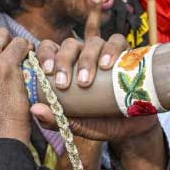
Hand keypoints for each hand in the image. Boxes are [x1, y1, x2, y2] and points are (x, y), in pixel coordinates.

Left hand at [32, 0, 158, 142]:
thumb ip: (57, 119)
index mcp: (67, 67)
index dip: (45, 55)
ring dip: (87, 58)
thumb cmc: (101, 123)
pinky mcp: (127, 53)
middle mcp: (84, 56)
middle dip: (64, 61)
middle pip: (70, 44)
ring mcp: (106, 53)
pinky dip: (111, 49)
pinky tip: (107, 65)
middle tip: (64, 84)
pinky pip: (118, 41)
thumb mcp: (79, 125)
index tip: (46, 73)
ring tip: (86, 81)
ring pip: (93, 42)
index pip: (50, 49)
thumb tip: (35, 110)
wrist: (134, 128)